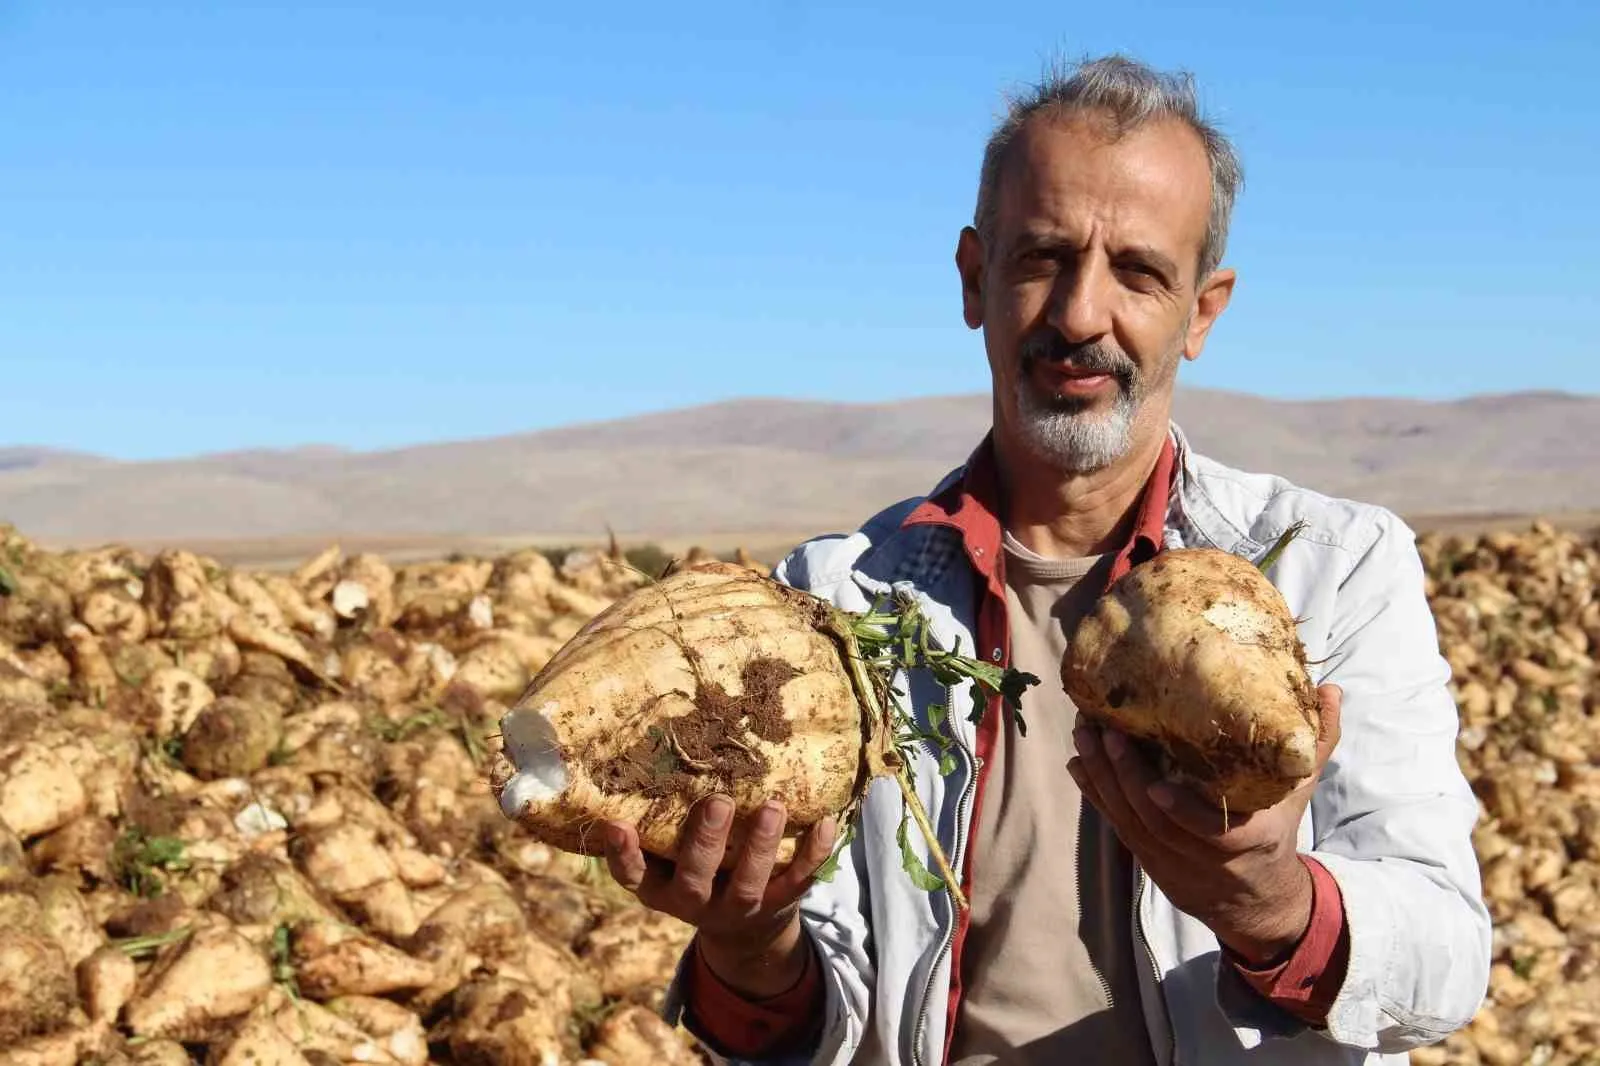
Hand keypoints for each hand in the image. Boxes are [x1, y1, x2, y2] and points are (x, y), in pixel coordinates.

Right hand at [601, 793, 836, 996]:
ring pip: (748, 884)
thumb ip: (661, 821)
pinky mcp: (779, 905)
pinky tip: (824, 822)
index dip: (623, 855)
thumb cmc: (696, 870)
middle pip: (695, 880)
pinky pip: (799, 882)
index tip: (617, 824)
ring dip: (761, 846)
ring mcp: (738, 908)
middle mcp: (694, 902)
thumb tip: (654, 750)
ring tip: (772, 806)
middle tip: (719, 800)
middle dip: (706, 841)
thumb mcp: (668, 857)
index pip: (632, 876)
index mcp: (660, 887)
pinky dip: (814, 853)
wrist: (743, 928)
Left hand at [1066, 684, 1342, 964]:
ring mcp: (1168, 860)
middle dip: (1124, 777)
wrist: (1255, 899)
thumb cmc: (1276, 829)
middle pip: (1153, 821)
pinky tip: (1079, 763)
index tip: (1157, 789)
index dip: (1180, 814)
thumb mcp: (1300, 790)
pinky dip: (1095, 794)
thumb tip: (1334, 690)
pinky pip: (1116, 826)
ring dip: (1101, 778)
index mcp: (1245, 840)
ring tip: (1084, 734)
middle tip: (1103, 731)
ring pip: (1127, 821)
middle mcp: (1200, 856)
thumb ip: (1318, 742)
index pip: (1207, 833)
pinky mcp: (1146, 858)